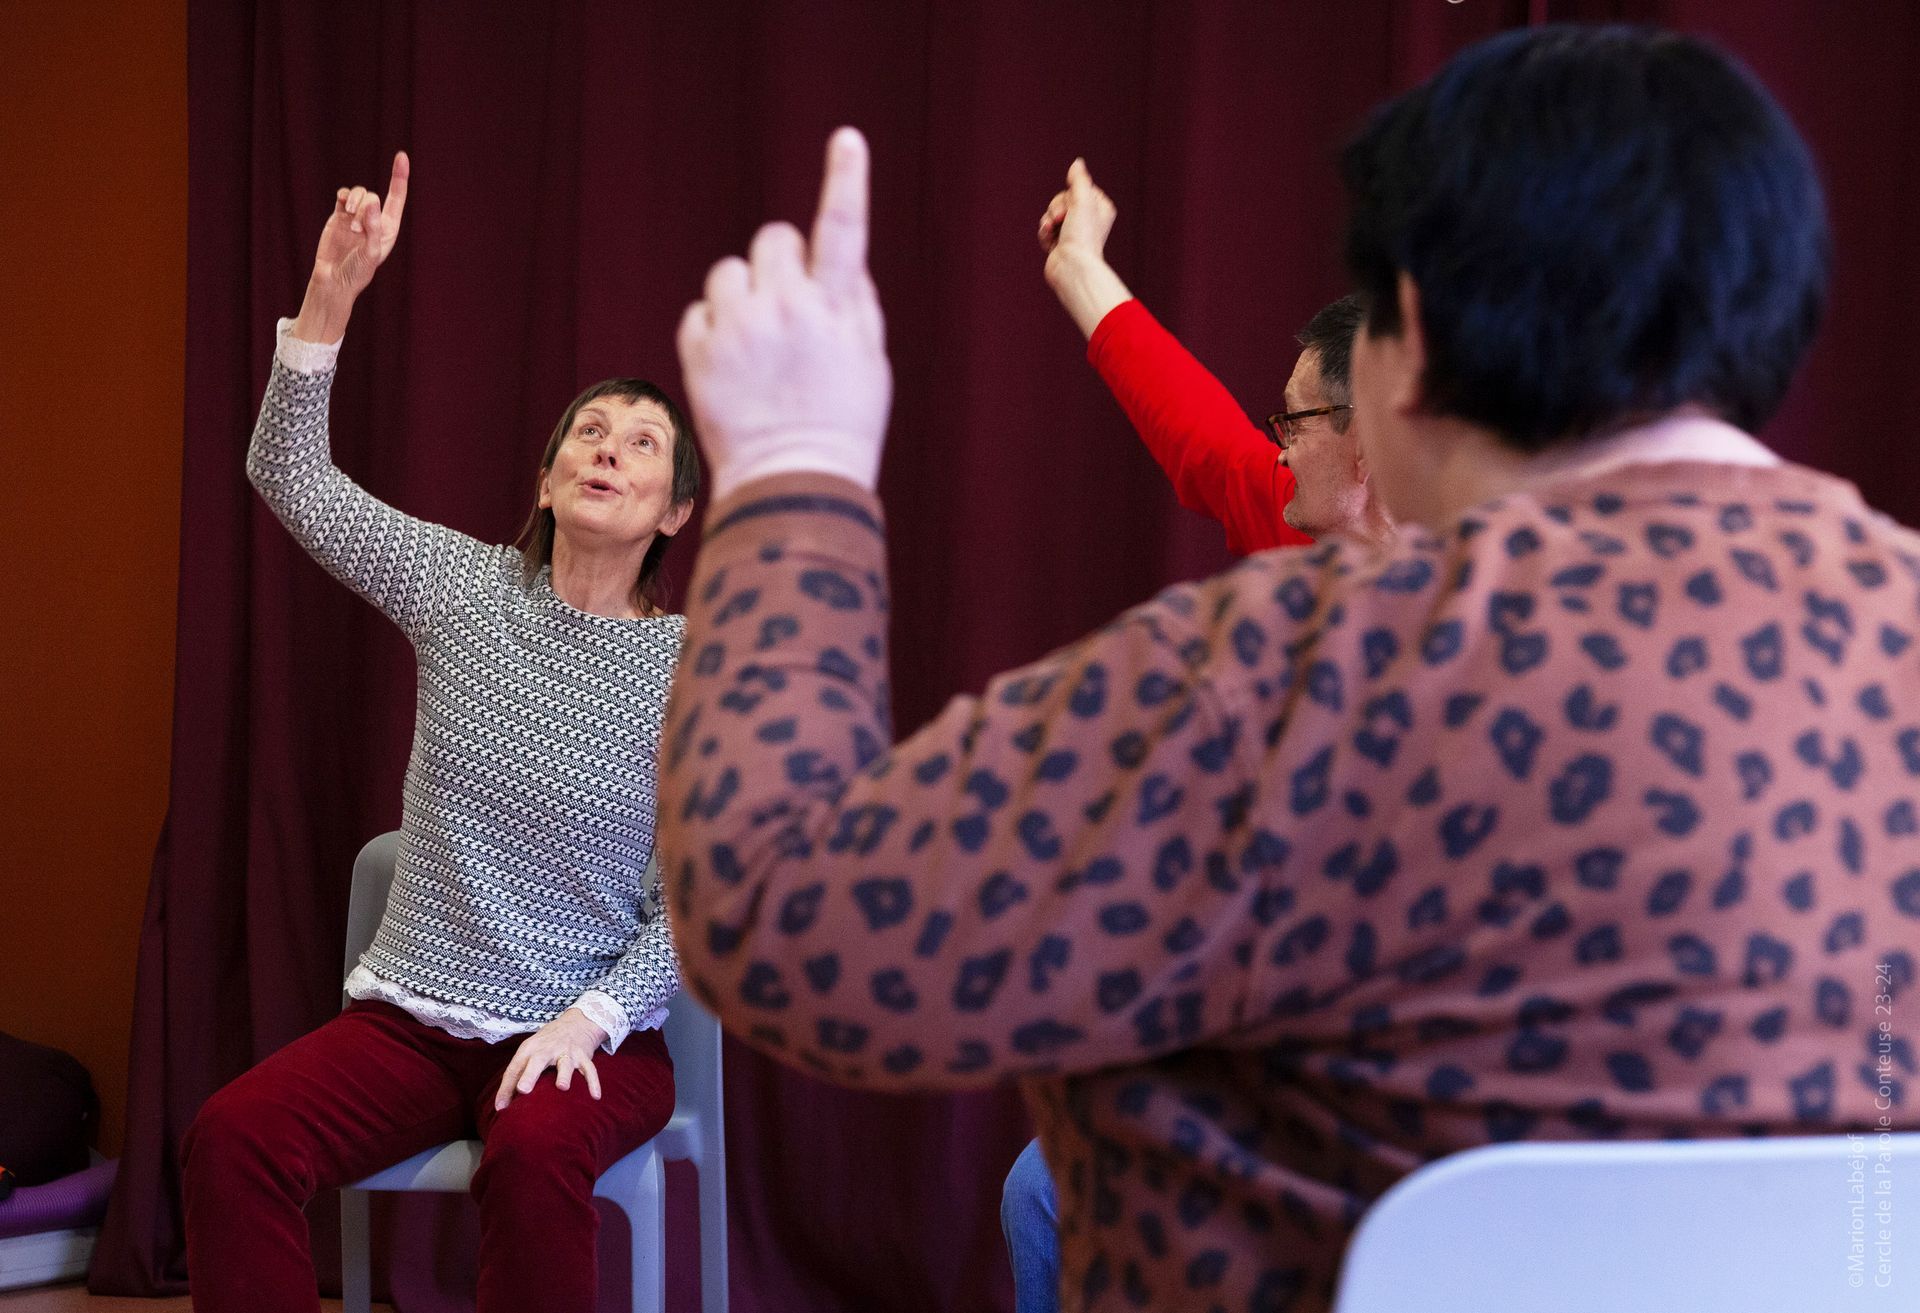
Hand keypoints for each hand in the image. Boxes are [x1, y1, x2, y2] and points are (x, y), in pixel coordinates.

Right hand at [290, 151, 409, 343]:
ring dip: (354, 202)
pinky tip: (342, 205)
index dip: (399, 176)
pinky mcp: (339, 215)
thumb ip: (372, 227)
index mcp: (388, 228)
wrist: (334, 279)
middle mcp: (374, 219)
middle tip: (355, 229)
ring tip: (348, 224)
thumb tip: (373, 201)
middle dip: (364, 208)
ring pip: (359, 193)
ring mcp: (356, 216)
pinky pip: (343, 195)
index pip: (397, 197)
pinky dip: (344, 196)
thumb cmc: (358, 271)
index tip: (401, 156)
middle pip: (373, 196)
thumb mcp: (370, 252)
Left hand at [493, 1007, 608, 1109]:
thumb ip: (516, 1077)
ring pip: (566, 1063)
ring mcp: (567, 1051)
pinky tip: (595, 1096)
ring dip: (564, 1075)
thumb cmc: (547, 1044)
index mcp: (530, 1049)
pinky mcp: (583, 1056)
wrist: (577, 1022)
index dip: (506, 1087)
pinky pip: (590, 1069)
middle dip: (530, 1075)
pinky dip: (593, 1082)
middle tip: (523, 1089)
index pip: (515, 1068)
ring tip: (562, 1087)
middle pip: (538, 1060)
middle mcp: (548, 1048)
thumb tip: (501, 1106)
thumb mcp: (529, 1053)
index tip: (501, 1107)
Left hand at [677, 127, 891, 499]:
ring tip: (759, 345)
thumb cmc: (842, 424)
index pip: (843, 230)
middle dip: (782, 264)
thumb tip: (836, 256)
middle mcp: (784, 310)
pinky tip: (734, 367)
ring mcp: (737, 330)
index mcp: (834, 309)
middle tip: (791, 309)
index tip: (848, 139)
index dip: (847, 180)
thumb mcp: (870, 360)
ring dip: (744, 296)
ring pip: (730, 273)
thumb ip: (853, 300)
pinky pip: (700, 311)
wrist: (791, 482)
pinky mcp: (698, 352)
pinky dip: (715, 330)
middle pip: (773, 239)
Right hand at [1037, 157, 1116, 264]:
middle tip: (1062, 220)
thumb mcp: (1083, 200)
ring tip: (1054, 231)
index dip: (1071, 196)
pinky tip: (1050, 242)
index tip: (1076, 207)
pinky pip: (1046, 228)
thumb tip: (1078, 163)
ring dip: (1049, 221)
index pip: (1079, 188)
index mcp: (1100, 208)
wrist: (1071, 267)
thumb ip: (1079, 179)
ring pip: (1052, 213)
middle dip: (1057, 208)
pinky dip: (1045, 233)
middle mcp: (1089, 219)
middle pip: (1062, 199)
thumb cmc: (1082, 235)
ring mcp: (1074, 232)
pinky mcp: (1060, 243)